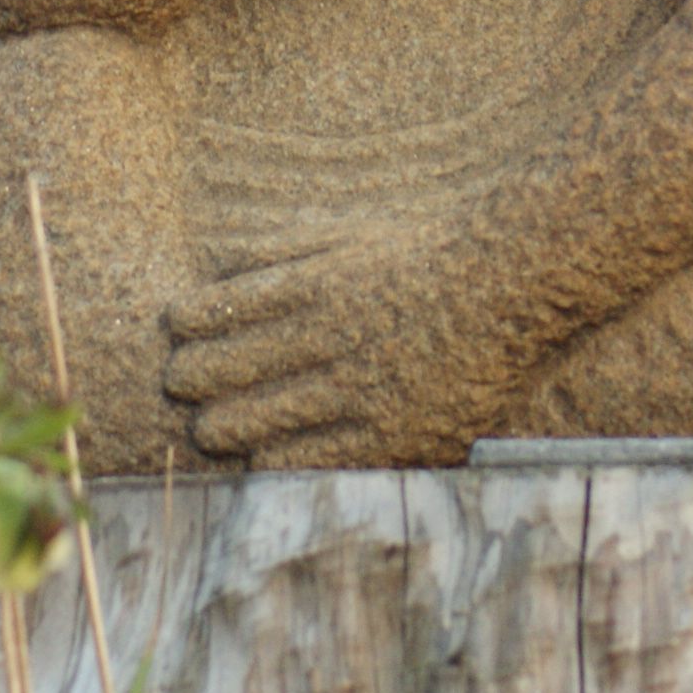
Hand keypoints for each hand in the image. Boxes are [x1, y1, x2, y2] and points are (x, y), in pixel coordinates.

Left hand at [161, 226, 529, 468]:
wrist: (516, 283)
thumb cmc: (429, 253)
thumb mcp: (352, 232)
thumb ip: (284, 247)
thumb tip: (217, 261)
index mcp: (319, 284)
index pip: (225, 307)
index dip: (190, 322)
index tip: (176, 327)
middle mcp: (333, 337)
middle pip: (230, 368)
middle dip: (193, 377)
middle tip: (178, 382)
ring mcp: (361, 388)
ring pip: (259, 419)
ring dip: (220, 424)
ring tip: (208, 426)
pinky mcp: (391, 433)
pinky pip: (312, 460)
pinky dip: (275, 459)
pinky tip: (259, 457)